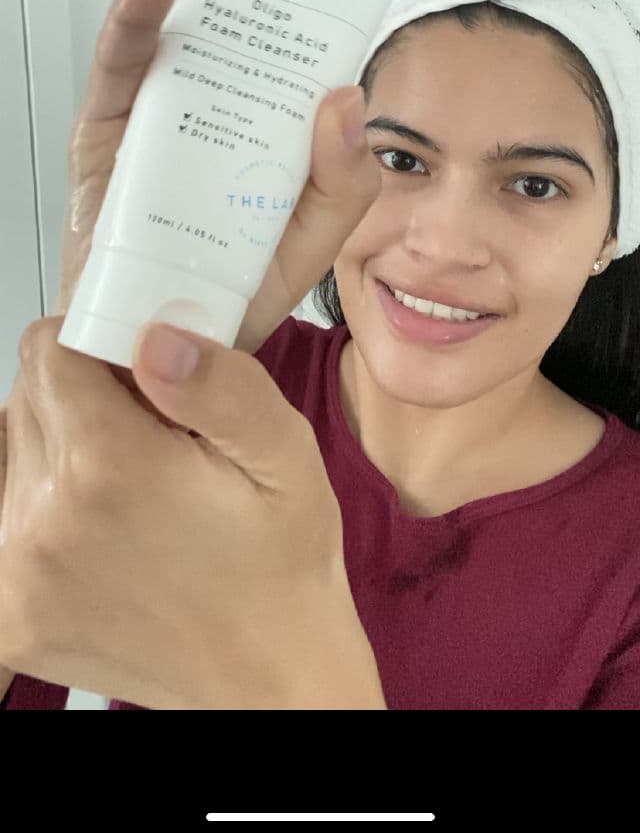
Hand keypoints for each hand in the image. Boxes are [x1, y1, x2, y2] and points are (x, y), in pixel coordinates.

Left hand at [0, 318, 385, 709]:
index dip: (98, 342)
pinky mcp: (9, 612)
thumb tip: (155, 337)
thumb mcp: (285, 455)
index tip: (141, 370)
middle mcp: (46, 518)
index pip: (50, 348)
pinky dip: (46, 506)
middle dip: (83, 394)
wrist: (268, 680)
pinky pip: (6, 514)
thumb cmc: (280, 567)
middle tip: (152, 431)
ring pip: (14, 450)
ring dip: (61, 448)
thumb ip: (219, 385)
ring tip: (132, 487)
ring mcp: (16, 572)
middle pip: (28, 396)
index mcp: (110, 465)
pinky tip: (104, 529)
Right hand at [55, 0, 379, 359]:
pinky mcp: (110, 124)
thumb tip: (344, 94)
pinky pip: (126, 55)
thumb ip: (341, 177)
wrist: (157, 353)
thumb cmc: (231, 292)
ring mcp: (160, 102)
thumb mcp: (312, 239)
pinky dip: (142, 6)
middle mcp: (216, 92)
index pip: (297, 23)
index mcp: (269, 110)